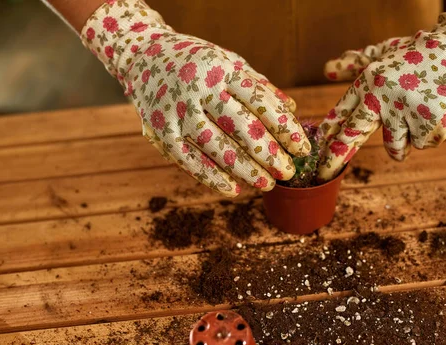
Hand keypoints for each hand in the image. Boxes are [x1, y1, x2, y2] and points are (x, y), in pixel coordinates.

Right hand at [81, 0, 310, 196]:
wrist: (143, 54)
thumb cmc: (199, 62)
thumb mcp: (230, 63)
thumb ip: (260, 87)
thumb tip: (292, 112)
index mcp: (223, 69)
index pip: (261, 103)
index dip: (285, 129)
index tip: (303, 150)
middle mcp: (199, 88)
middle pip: (241, 127)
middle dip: (269, 154)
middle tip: (288, 173)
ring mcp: (177, 111)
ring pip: (216, 147)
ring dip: (245, 170)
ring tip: (267, 185)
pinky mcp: (160, 131)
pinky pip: (189, 160)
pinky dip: (212, 177)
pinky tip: (234, 189)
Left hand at [318, 0, 445, 180]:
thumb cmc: (422, 52)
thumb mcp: (385, 54)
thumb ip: (356, 64)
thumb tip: (326, 70)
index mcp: (369, 82)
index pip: (342, 113)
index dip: (327, 133)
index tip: (313, 150)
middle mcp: (382, 96)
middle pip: (353, 136)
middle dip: (335, 158)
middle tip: (324, 173)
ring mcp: (405, 110)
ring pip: (397, 147)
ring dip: (408, 137)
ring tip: (421, 110)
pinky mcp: (429, 121)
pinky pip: (424, 143)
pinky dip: (434, 131)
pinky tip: (441, 109)